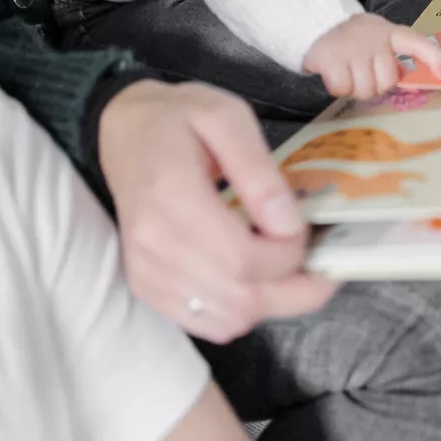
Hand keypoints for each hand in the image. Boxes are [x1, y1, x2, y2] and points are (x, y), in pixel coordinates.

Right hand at [97, 79, 335, 344]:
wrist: (124, 130)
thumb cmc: (179, 117)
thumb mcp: (226, 116)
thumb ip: (258, 169)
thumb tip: (289, 224)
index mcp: (171, 195)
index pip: (242, 257)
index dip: (288, 254)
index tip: (306, 227)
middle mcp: (152, 245)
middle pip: (241, 299)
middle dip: (293, 286)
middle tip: (316, 256)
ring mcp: (146, 272)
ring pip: (229, 320)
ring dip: (271, 301)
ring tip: (286, 264)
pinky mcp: (146, 287)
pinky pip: (207, 323)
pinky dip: (241, 310)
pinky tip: (253, 276)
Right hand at [303, 12, 440, 98]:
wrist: (317, 26)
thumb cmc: (355, 41)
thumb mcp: (378, 39)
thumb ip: (395, 55)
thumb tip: (421, 78)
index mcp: (388, 33)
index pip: (416, 42)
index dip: (433, 57)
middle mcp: (372, 38)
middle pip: (386, 81)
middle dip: (375, 84)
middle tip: (363, 72)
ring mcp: (351, 48)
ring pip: (364, 90)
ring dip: (355, 88)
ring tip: (348, 71)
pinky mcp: (330, 58)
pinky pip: (342, 89)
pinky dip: (337, 87)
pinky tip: (334, 73)